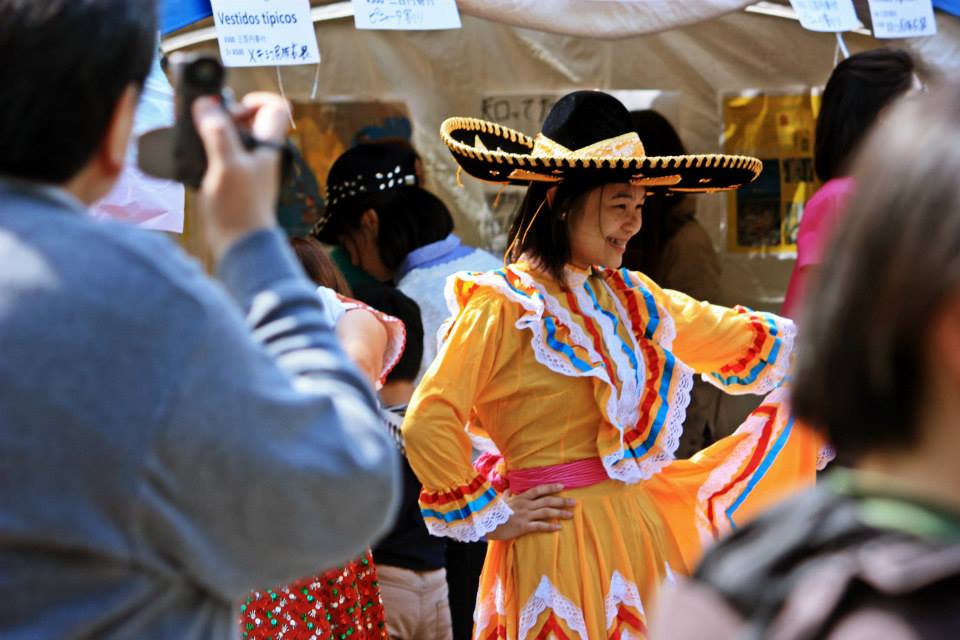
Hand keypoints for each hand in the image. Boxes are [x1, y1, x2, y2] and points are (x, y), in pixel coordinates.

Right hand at [192, 92, 289, 259]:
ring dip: (212, 133)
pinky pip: (220, 156)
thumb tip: (205, 105)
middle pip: (248, 120)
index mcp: (268, 146)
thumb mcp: (227, 165)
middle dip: (225, 115)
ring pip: (231, 137)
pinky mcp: (232, 181)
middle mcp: (260, 154)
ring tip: (195, 139)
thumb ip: (218, 133)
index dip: (256, 100)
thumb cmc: (240, 208)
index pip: (276, 108)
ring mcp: (247, 168)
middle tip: (206, 122)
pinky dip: (206, 152)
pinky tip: (192, 159)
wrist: (239, 244)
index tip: (234, 104)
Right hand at [486, 483, 575, 539]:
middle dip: (562, 501)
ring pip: (546, 512)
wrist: (485, 523)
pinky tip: (558, 527)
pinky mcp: (523, 527)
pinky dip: (550, 526)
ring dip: (560, 513)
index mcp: (521, 497)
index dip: (551, 487)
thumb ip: (507, 495)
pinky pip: (539, 526)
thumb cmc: (492, 512)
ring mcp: (525, 515)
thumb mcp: (501, 501)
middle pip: (547, 500)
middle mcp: (525, 505)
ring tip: (571, 515)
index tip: (562, 486)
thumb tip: (508, 490)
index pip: (539, 490)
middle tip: (574, 502)